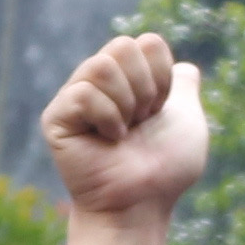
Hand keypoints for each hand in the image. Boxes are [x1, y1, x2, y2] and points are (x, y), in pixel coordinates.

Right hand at [38, 33, 207, 222]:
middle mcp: (100, 84)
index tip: (160, 112)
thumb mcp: (188, 121)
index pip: (147, 43)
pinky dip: (106, 118)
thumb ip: (184, 87)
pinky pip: (83, 93)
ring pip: (101, 65)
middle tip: (140, 123)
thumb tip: (185, 67)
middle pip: (123, 46)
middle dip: (144, 89)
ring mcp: (75, 98)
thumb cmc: (166, 170)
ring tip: (123, 133)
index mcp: (128, 79)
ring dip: (125, 105)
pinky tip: (107, 141)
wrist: (143, 202)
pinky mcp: (56, 117)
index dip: (162, 78)